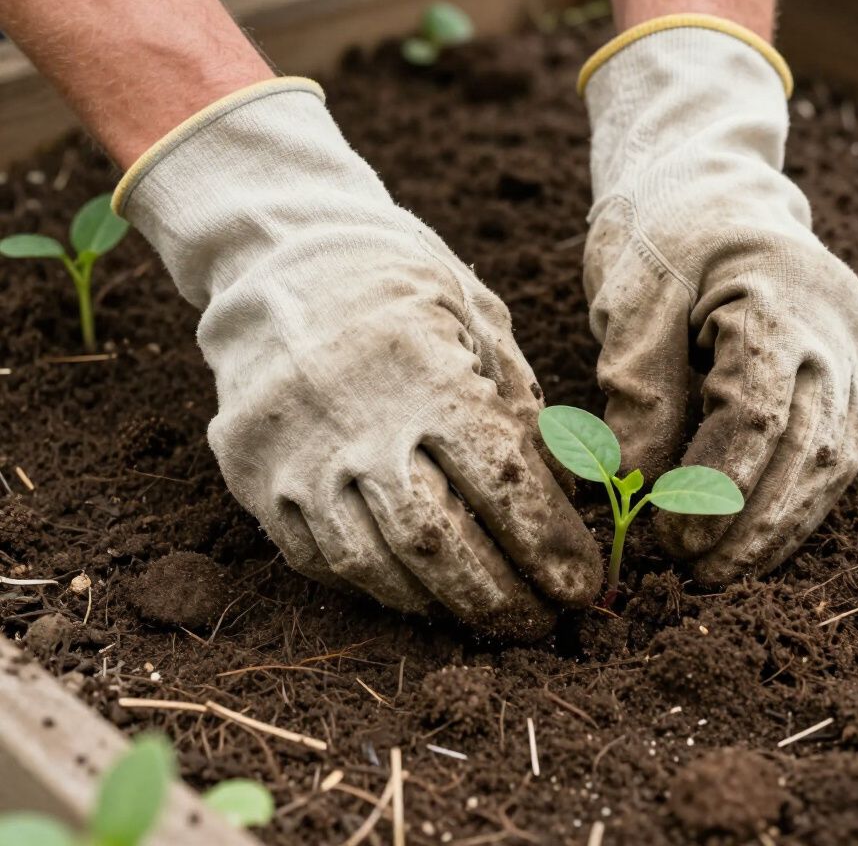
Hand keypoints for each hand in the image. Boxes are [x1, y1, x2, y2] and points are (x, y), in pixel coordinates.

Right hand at [115, 78, 600, 635]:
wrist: (281, 255)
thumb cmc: (400, 281)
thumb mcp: (477, 317)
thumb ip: (518, 407)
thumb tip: (564, 498)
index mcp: (429, 377)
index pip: (504, 487)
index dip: (549, 547)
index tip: (582, 584)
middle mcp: (358, 427)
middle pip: (441, 545)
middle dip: (502, 598)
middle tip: (541, 623)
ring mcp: (296, 458)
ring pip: (376, 565)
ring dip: (440, 605)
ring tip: (484, 616)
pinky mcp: (254, 477)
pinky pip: (318, 557)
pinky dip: (375, 583)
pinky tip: (414, 587)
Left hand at [580, 19, 857, 584]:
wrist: (709, 179)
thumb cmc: (663, 227)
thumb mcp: (633, 295)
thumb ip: (636, 389)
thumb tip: (627, 485)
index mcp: (777, 292)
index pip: (757, 412)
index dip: (712, 484)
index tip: (666, 534)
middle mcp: (832, 325)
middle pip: (811, 446)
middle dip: (755, 523)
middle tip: (697, 575)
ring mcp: (849, 345)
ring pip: (833, 455)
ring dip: (783, 522)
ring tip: (728, 570)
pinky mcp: (842, 366)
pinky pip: (832, 443)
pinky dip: (796, 495)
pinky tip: (759, 532)